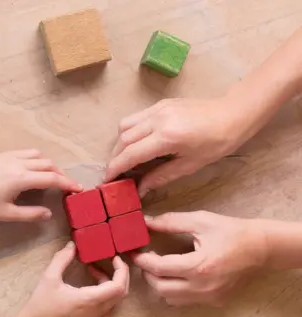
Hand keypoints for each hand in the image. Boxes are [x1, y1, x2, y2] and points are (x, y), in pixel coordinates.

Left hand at [0, 149, 81, 221]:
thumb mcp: (6, 214)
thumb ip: (30, 213)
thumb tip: (48, 213)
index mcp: (20, 178)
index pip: (52, 178)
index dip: (68, 183)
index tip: (79, 189)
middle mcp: (17, 163)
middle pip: (48, 163)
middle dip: (60, 173)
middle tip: (66, 186)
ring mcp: (8, 157)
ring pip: (37, 155)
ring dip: (48, 164)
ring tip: (51, 178)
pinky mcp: (0, 156)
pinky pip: (25, 153)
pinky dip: (35, 159)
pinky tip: (32, 171)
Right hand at [13, 243, 128, 316]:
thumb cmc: (41, 303)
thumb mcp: (49, 277)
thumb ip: (62, 259)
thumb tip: (72, 245)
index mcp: (89, 300)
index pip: (118, 286)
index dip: (121, 270)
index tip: (115, 258)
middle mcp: (97, 313)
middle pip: (121, 294)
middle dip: (118, 275)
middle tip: (108, 262)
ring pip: (115, 303)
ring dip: (111, 286)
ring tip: (94, 273)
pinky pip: (108, 312)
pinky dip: (107, 298)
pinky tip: (92, 291)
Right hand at [105, 97, 256, 195]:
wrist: (234, 114)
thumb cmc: (218, 143)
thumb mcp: (190, 165)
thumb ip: (161, 176)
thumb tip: (140, 189)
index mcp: (167, 137)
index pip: (130, 154)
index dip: (115, 168)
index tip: (107, 181)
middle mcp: (157, 120)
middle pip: (122, 139)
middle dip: (115, 158)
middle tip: (115, 173)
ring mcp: (157, 109)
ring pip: (125, 126)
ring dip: (120, 143)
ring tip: (126, 158)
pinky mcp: (160, 104)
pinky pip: (136, 118)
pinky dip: (130, 132)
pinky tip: (139, 143)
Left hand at [133, 211, 268, 306]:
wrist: (261, 248)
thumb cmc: (231, 232)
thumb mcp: (200, 221)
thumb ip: (170, 222)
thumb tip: (145, 222)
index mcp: (199, 266)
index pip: (159, 268)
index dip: (141, 260)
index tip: (133, 252)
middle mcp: (203, 287)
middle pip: (160, 288)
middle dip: (147, 273)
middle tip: (145, 259)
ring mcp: (209, 297)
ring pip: (170, 298)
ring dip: (159, 284)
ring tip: (159, 267)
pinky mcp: (214, 301)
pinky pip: (185, 301)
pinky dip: (174, 290)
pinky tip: (175, 275)